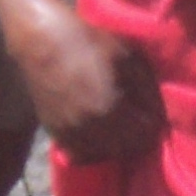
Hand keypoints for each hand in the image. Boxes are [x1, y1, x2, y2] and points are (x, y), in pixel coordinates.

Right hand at [11, 2, 159, 162]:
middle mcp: (91, 130)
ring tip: (116, 125)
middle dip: (135, 137)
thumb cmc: (86, 41)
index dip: (151, 123)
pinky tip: (96, 129)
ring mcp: (71, 135)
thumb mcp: (127, 56)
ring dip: (114, 145)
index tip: (148, 110)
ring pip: (103, 156)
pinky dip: (93, 147)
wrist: (39, 39)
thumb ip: (147, 90)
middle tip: (134, 118)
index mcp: (111, 112)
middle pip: (126, 151)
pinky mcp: (56, 134)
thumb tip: (157, 116)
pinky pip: (82, 154)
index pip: (145, 137)